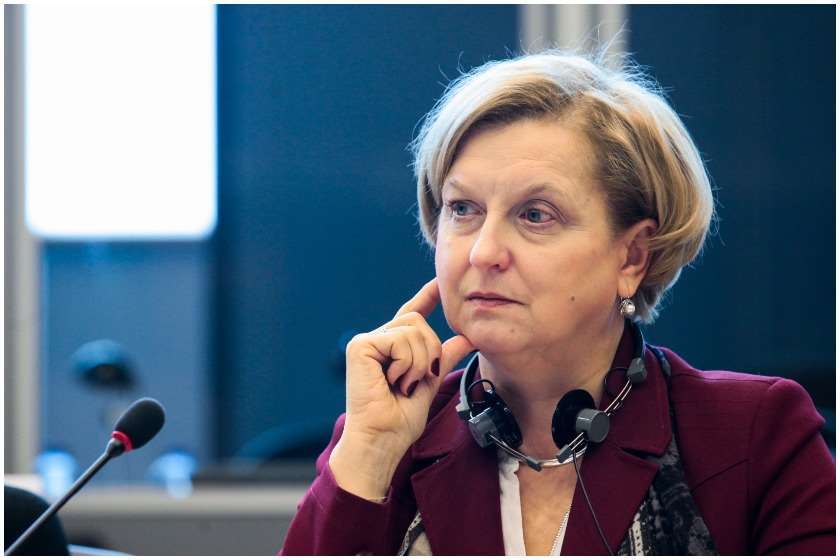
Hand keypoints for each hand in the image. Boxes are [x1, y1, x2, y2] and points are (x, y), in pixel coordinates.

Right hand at [329, 278, 473, 498]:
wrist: (383, 439)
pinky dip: (405, 365)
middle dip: (429, 354)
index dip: (426, 297)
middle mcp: (377, 340)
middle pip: (419, 324)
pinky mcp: (360, 346)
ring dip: (418, 363)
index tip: (439, 282)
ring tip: (402, 384)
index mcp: (392, 348)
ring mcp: (366, 342)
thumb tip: (465, 339)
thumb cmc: (401, 419)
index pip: (412, 314)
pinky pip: (399, 340)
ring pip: (413, 331)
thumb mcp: (430, 383)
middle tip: (414, 382)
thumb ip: (443, 358)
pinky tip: (392, 381)